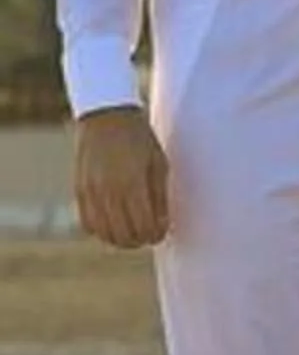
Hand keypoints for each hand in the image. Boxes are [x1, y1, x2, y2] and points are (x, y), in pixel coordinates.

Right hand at [74, 106, 169, 248]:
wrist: (106, 115)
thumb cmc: (139, 139)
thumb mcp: (159, 164)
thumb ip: (160, 198)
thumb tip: (162, 226)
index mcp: (132, 185)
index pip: (145, 228)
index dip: (156, 234)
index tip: (162, 229)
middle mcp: (109, 192)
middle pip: (125, 237)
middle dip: (141, 239)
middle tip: (149, 232)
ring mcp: (91, 192)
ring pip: (105, 234)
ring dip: (121, 238)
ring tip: (132, 230)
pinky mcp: (79, 190)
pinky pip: (87, 224)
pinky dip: (101, 230)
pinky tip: (113, 223)